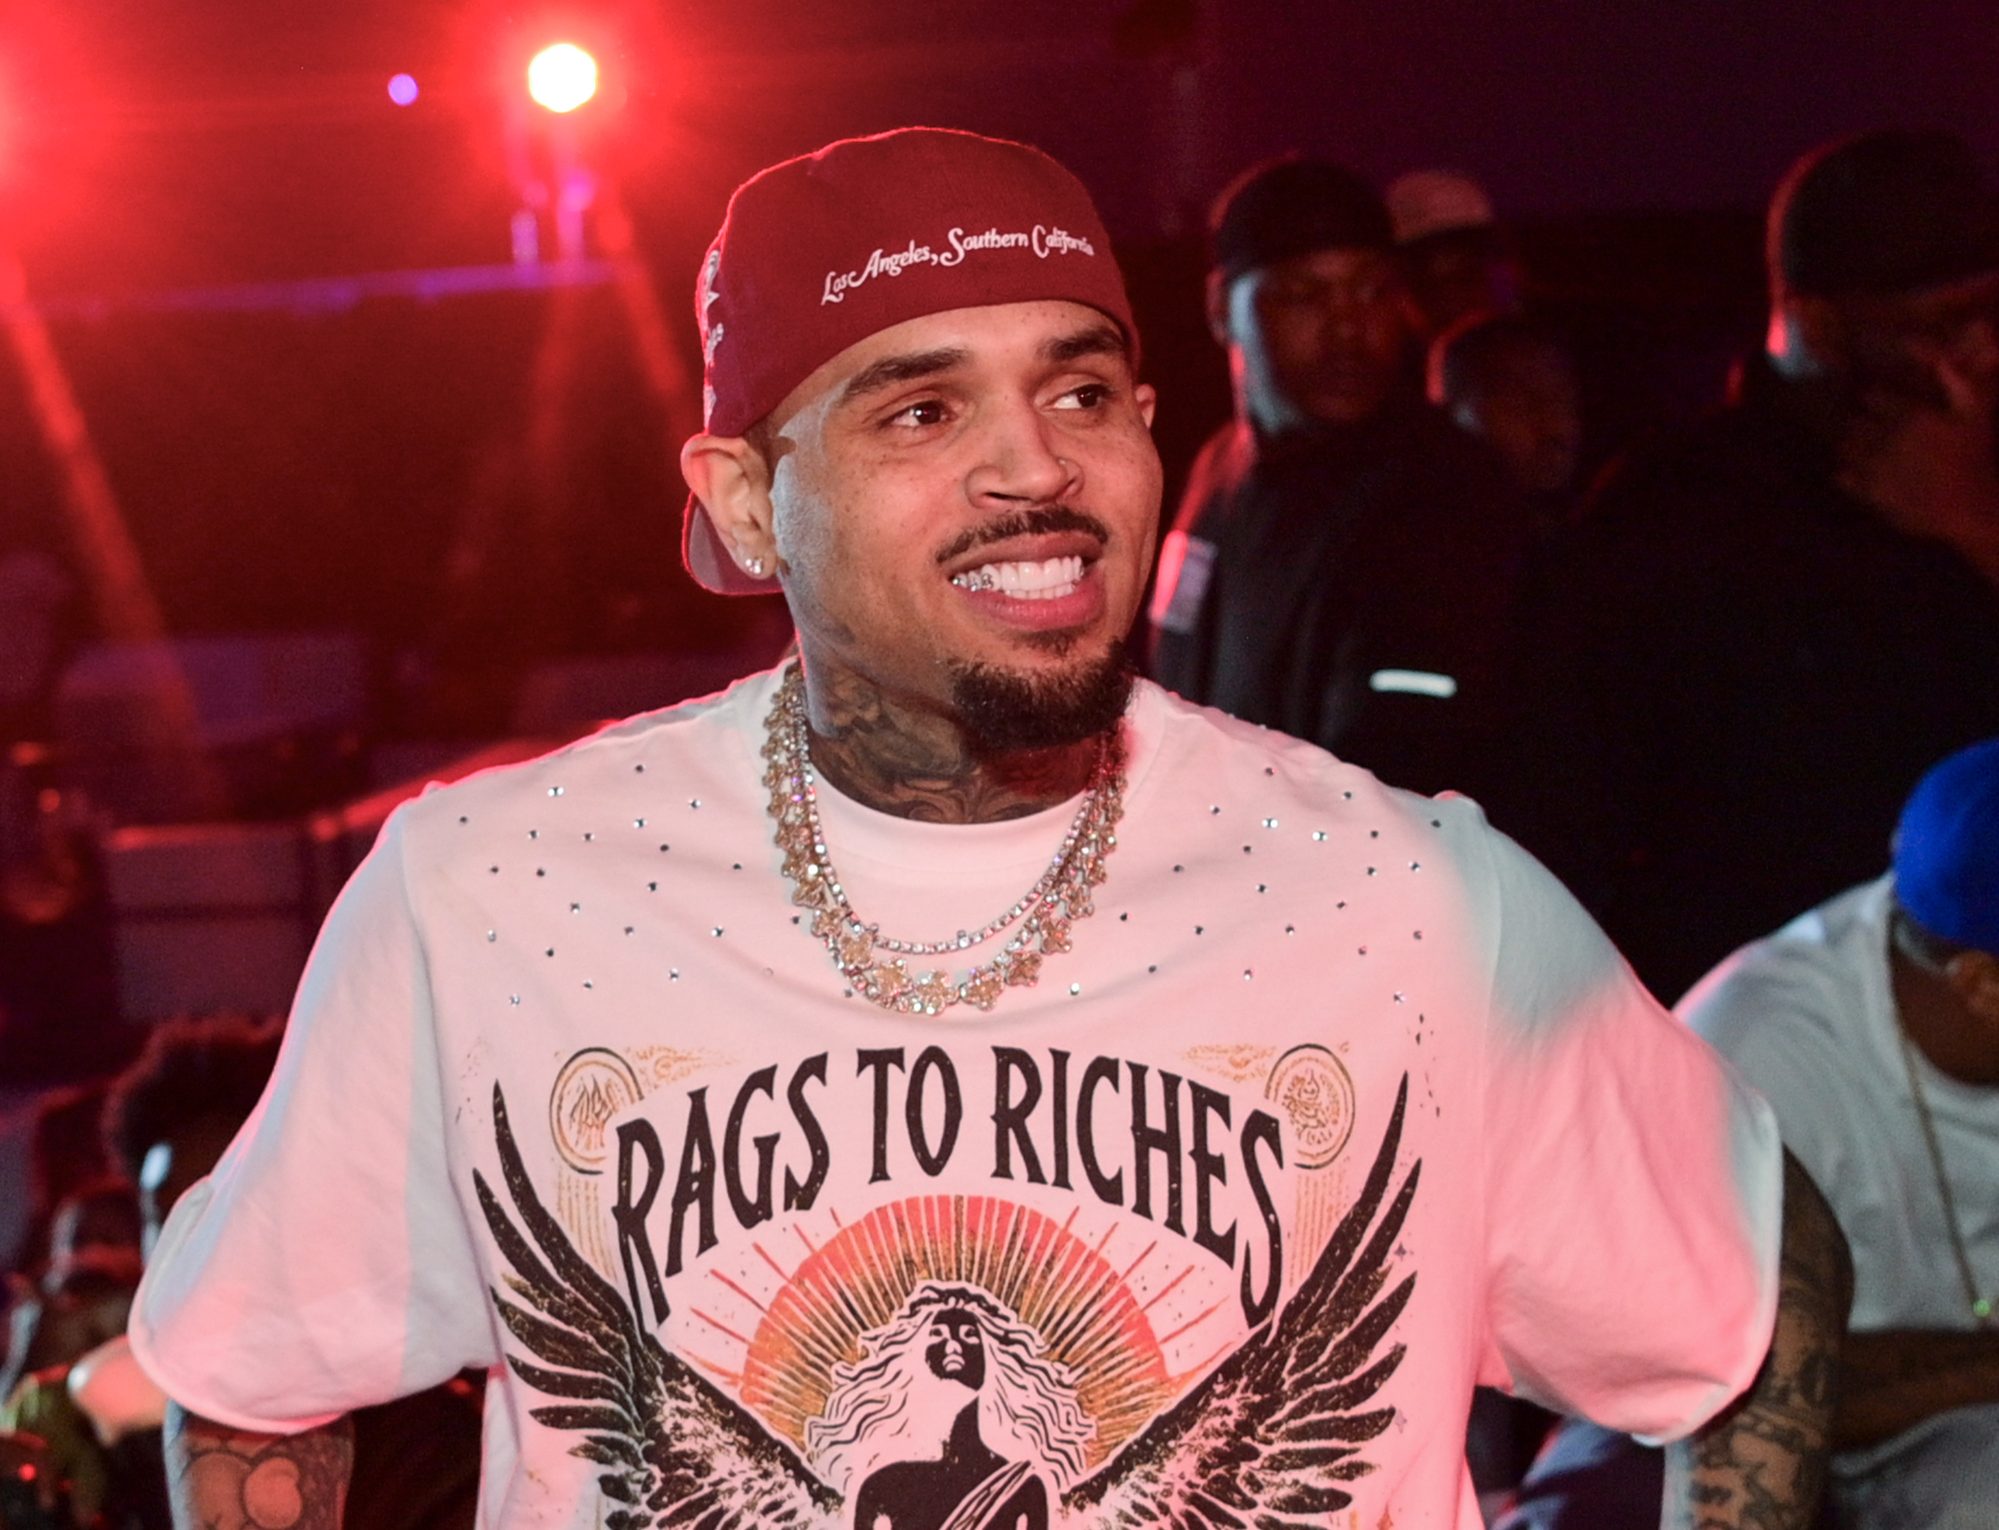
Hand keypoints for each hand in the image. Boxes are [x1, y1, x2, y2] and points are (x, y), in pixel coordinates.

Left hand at [1838, 328, 1998, 587]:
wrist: (1970, 508)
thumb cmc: (1976, 459)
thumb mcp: (1976, 416)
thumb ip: (1961, 385)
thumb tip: (1944, 361)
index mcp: (1909, 416)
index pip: (1874, 397)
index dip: (1875, 398)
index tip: (1877, 400)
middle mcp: (1886, 438)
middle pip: (1856, 422)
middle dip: (1860, 421)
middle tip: (1868, 424)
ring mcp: (1875, 467)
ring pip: (1847, 447)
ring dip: (1852, 445)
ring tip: (1863, 446)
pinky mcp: (1871, 493)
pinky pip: (1845, 477)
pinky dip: (1847, 473)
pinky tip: (1856, 472)